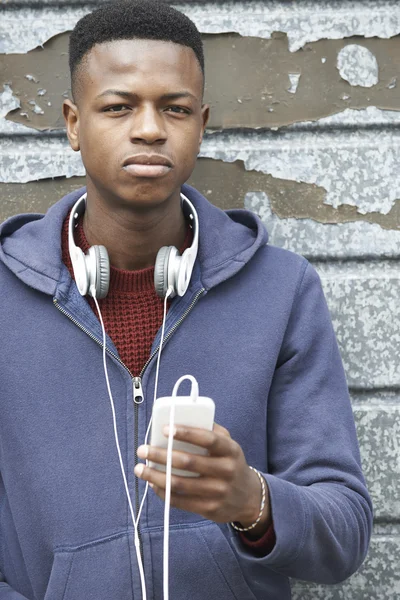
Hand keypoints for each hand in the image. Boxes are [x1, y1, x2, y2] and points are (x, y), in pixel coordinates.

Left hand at [134, 423, 271, 536]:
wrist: (248, 497)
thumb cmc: (230, 463)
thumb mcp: (228, 444)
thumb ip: (210, 430)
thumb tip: (182, 418)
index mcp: (230, 450)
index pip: (207, 439)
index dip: (186, 433)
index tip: (165, 429)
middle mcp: (226, 471)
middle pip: (188, 462)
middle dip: (160, 455)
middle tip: (142, 449)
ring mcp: (218, 492)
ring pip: (179, 483)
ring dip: (155, 476)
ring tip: (140, 468)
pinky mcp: (209, 509)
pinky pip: (180, 501)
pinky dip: (162, 491)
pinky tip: (152, 483)